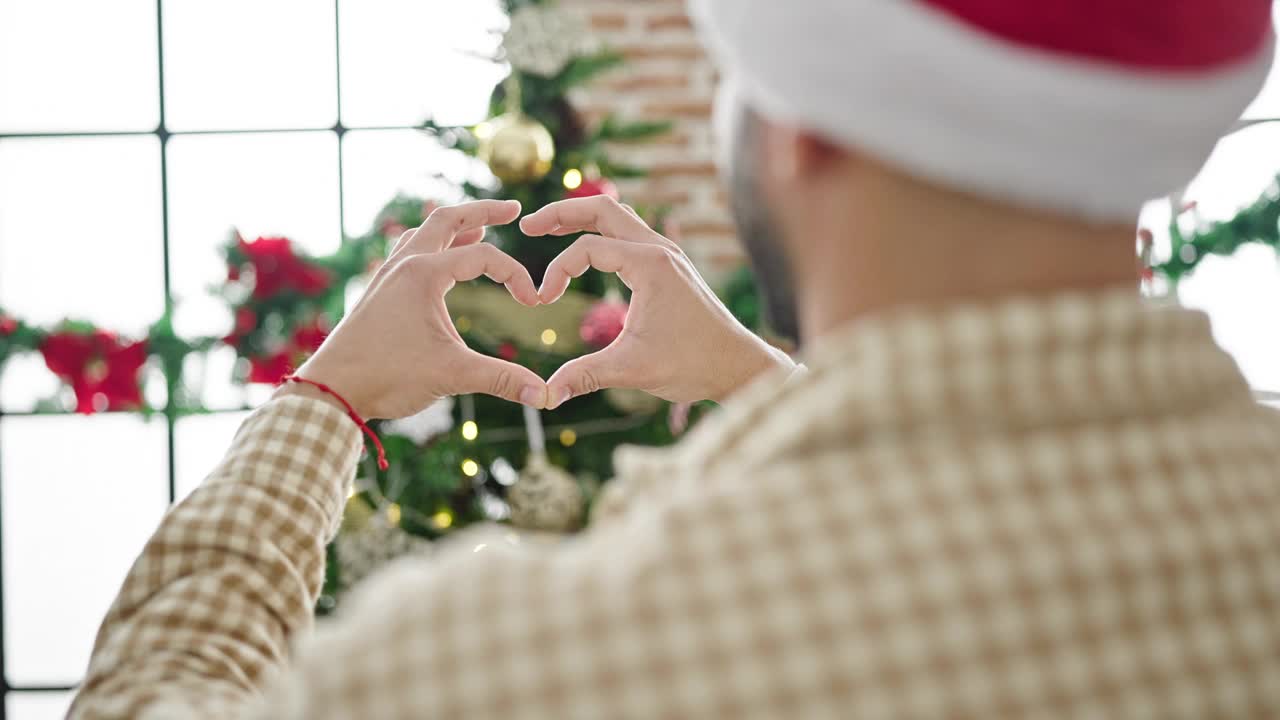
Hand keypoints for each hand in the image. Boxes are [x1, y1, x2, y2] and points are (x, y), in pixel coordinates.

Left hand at [290, 200, 546, 418]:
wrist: (332, 389)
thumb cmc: (387, 376)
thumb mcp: (453, 375)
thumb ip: (502, 379)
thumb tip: (545, 396)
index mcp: (424, 274)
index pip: (484, 257)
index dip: (515, 276)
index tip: (532, 303)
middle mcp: (404, 264)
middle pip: (447, 219)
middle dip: (483, 212)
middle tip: (513, 209)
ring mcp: (386, 275)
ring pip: (422, 233)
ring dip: (452, 227)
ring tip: (476, 229)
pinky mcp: (377, 291)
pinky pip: (406, 253)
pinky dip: (429, 246)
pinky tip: (436, 264)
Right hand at [521, 196, 793, 408]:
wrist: (737, 366)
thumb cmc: (693, 365)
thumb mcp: (632, 369)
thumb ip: (585, 375)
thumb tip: (544, 396)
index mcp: (650, 265)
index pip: (586, 249)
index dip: (556, 272)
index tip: (541, 302)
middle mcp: (660, 249)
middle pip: (602, 209)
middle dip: (561, 214)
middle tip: (526, 226)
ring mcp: (668, 254)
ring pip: (619, 216)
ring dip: (583, 218)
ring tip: (548, 227)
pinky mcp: (671, 266)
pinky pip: (632, 233)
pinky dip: (604, 232)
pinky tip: (587, 249)